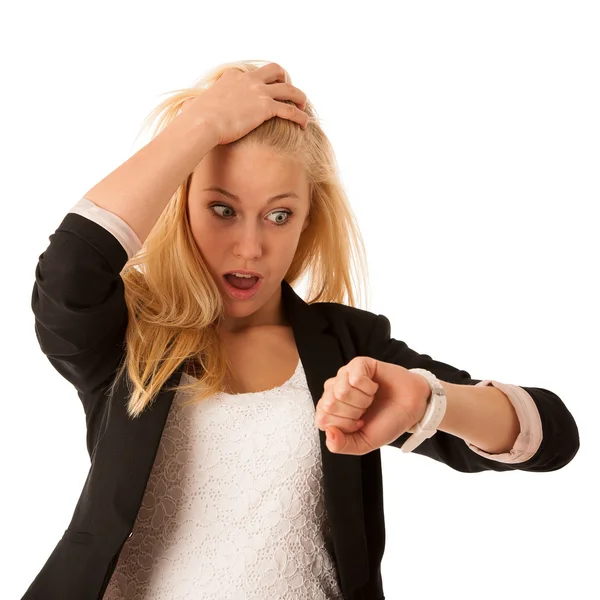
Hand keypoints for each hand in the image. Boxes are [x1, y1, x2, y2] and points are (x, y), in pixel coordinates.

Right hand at [179, 62, 308, 145]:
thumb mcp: (195, 105)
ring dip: (299, 97)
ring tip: (303, 107)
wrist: (201, 124)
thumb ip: (197, 104)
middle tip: (288, 93)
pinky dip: (300, 116)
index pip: (251, 73)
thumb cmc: (195, 120)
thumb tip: (187, 110)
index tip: (265, 90)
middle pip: (275, 71)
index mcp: (232, 77)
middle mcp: (248, 80)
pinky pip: (290, 110)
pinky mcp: (266, 107)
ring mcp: (258, 92)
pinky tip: (305, 124)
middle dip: (285, 80)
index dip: (262, 81)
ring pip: (289, 89)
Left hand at [314, 357, 431, 455]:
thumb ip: (340, 445)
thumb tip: (328, 432)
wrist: (412, 409)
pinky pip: (355, 377)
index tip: (360, 424)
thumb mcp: (362, 443)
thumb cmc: (386, 422)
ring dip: (363, 400)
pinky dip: (369, 387)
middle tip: (366, 410)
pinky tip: (375, 387)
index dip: (345, 426)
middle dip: (353, 413)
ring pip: (341, 391)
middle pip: (329, 405)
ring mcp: (344, 375)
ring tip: (371, 399)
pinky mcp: (358, 364)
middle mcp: (333, 390)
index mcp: (329, 410)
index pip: (322, 420)